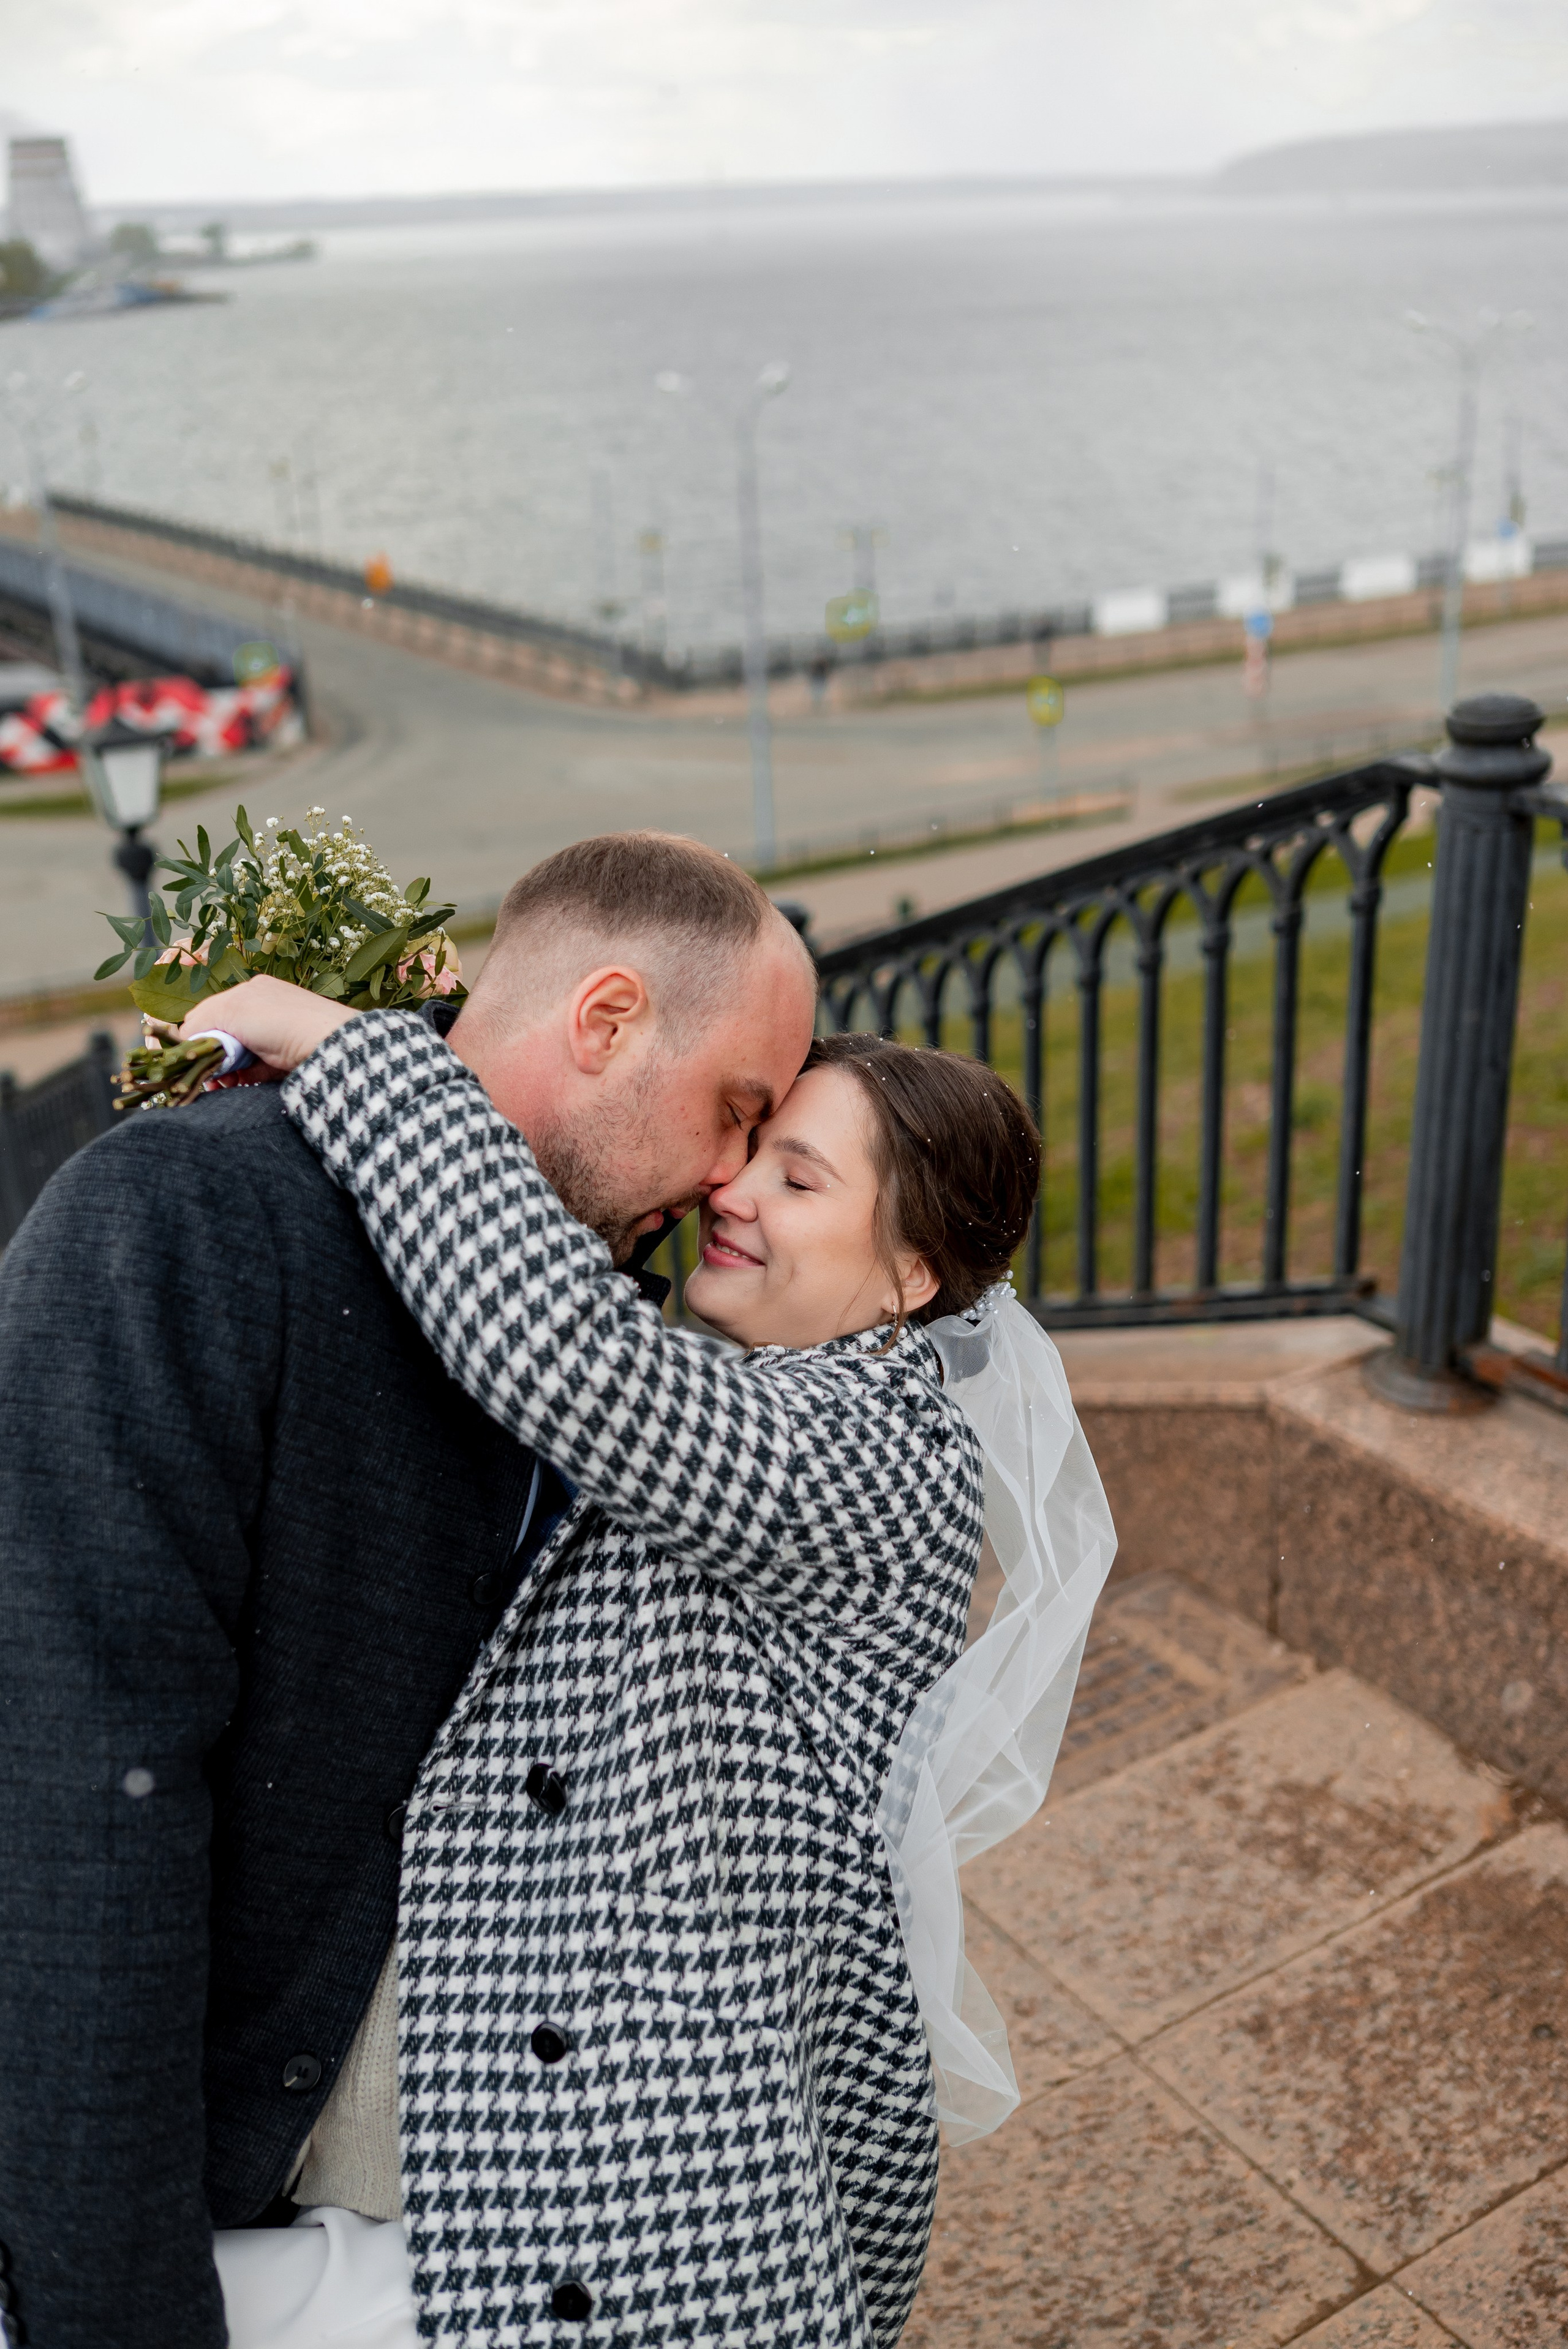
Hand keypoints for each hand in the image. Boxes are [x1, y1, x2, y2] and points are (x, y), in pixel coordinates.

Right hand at [178, 976, 355, 1077]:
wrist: (331, 1046)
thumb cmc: (281, 1021)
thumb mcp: (232, 1012)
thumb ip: (201, 1023)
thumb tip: (184, 1041)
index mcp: (249, 992)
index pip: (206, 1014)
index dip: (193, 1037)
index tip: (185, 1057)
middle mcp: (262, 1011)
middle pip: (220, 1037)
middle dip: (209, 1057)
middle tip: (206, 1075)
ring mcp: (275, 1037)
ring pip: (235, 1057)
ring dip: (225, 1071)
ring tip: (223, 1083)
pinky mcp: (284, 1063)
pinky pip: (254, 1071)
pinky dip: (243, 1078)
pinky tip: (238, 1085)